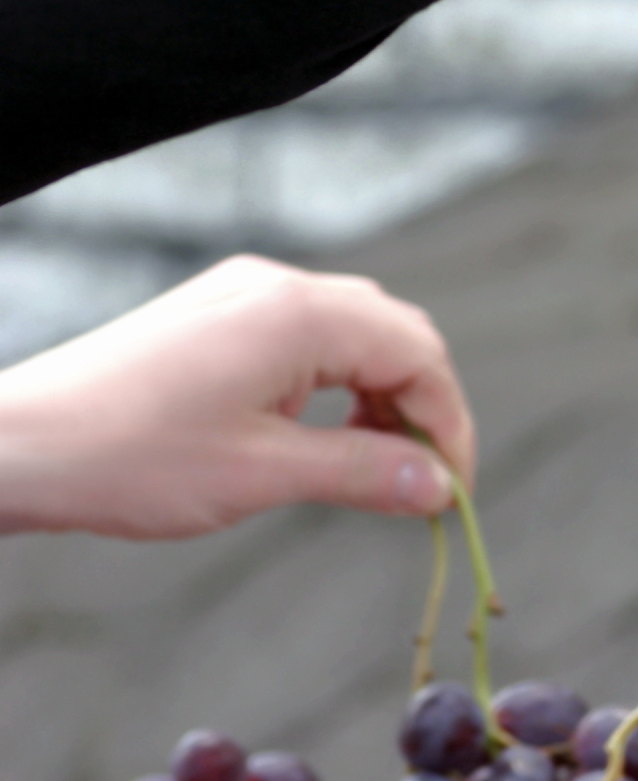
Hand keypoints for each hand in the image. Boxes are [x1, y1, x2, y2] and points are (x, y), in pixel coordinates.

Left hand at [0, 255, 474, 538]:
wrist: (16, 442)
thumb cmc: (130, 457)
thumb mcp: (264, 475)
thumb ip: (364, 473)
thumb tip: (439, 488)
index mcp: (299, 315)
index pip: (420, 355)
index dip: (450, 424)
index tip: (451, 492)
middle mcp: (279, 287)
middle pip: (397, 335)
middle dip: (423, 407)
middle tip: (423, 482)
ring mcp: (245, 293)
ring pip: (357, 333)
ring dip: (383, 396)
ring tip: (376, 466)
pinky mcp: (219, 313)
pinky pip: (310, 336)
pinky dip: (340, 384)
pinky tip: (325, 434)